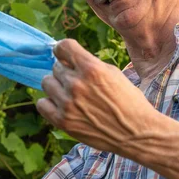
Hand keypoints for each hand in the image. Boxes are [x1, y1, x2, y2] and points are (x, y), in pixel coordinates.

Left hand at [36, 39, 158, 154]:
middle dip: (66, 71)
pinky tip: (63, 105)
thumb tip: (68, 59)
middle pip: (56, 66)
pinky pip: (42, 104)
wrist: (136, 132)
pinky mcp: (63, 121)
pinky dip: (50, 102)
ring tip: (71, 94)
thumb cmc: (129, 101)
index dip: (63, 50)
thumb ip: (89, 64)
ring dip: (57, 86)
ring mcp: (68, 104)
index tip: (65, 56)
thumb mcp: (113, 73)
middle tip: (79, 82)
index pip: (63, 47)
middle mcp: (77, 84)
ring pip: (46, 82)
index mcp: (92, 69)